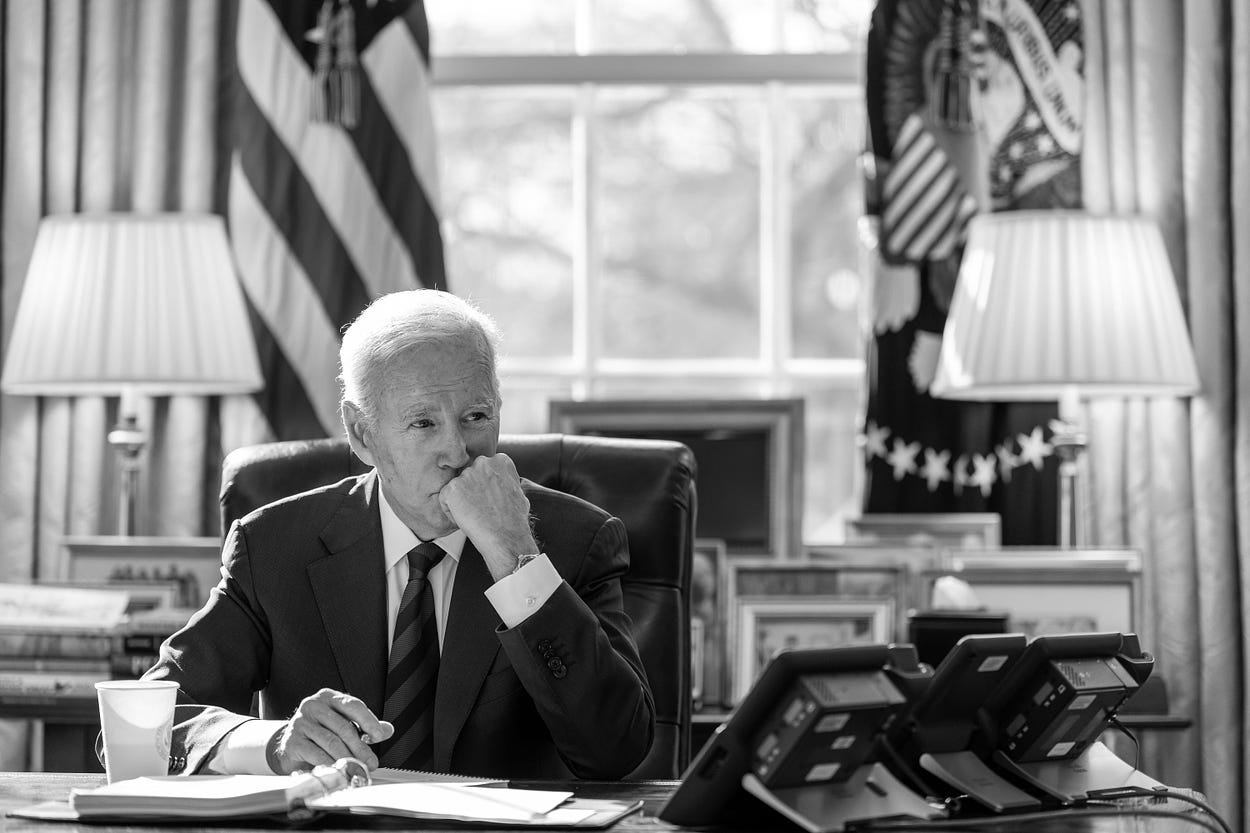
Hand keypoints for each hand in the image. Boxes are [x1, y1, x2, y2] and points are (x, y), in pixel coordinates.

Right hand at [267, 688, 393, 773]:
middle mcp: (313, 706)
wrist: (292, 747)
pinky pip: (316, 754)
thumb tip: (388, 730)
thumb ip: (366, 726)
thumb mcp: (345, 724)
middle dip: (361, 748)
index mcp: (329, 697)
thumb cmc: (322, 733)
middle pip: (343, 727)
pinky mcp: (292, 742)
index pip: (353, 705)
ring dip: (348, 758)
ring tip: (358, 770)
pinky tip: (339, 771)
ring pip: (331, 742)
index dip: (368, 721)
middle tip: (371, 763)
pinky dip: (331, 764)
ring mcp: (300, 723)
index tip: (379, 736)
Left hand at [438, 453, 538, 581]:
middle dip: (471, 490)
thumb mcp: (518, 491)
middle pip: (469, 475)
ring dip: (461, 501)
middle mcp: (482, 463)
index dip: (485, 486)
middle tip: (480, 508)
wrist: (506, 537)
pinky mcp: (452, 489)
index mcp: (500, 461)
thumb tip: (501, 481)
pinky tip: (466, 519)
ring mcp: (466, 475)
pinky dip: (451, 511)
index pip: (484, 469)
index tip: (489, 499)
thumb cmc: (514, 520)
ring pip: (456, 488)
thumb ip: (505, 480)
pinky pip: (445, 499)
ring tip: (475, 515)